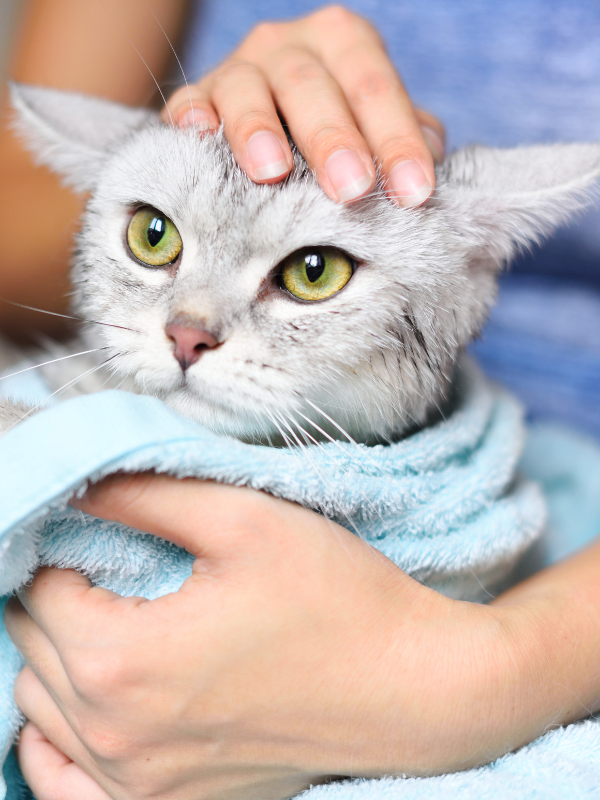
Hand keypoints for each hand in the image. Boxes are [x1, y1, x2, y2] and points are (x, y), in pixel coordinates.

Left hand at [7, 474, 598, 799]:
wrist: (412, 689)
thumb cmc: (336, 598)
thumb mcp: (243, 520)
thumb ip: (145, 495)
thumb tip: (75, 481)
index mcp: (124, 662)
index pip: (40, 590)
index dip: (63, 545)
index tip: (97, 524)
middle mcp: (116, 740)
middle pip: (34, 649)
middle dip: (58, 595)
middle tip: (105, 563)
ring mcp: (139, 788)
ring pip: (42, 712)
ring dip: (57, 657)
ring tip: (106, 618)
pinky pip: (64, 786)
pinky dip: (59, 740)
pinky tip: (88, 707)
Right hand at [164, 5, 444, 205]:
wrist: (268, 116)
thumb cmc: (335, 129)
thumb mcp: (374, 124)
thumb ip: (403, 134)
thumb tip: (434, 152)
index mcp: (343, 43)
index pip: (375, 86)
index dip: (397, 139)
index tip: (414, 193)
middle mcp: (288, 46)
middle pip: (311, 85)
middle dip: (333, 138)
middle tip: (352, 189)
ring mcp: (238, 70)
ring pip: (246, 89)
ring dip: (259, 128)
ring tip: (273, 172)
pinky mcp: (196, 99)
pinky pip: (189, 103)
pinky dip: (194, 120)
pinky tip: (199, 138)